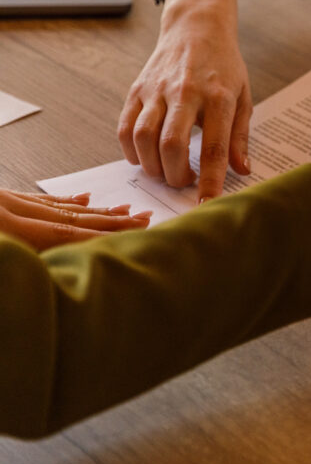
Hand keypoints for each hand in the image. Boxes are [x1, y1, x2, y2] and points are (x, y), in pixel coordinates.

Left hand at [0, 190, 150, 250]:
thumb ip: (25, 259)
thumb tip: (69, 264)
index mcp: (5, 225)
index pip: (66, 234)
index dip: (103, 236)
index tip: (134, 236)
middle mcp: (6, 209)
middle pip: (70, 217)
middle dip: (110, 221)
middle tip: (143, 219)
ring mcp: (2, 202)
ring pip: (57, 207)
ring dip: (94, 211)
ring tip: (125, 210)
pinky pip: (37, 199)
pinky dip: (64, 201)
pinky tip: (82, 198)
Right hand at [118, 0, 251, 202]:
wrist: (196, 28)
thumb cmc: (224, 67)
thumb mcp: (244, 97)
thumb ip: (240, 137)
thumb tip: (242, 171)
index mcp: (219, 96)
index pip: (214, 146)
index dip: (211, 180)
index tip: (207, 205)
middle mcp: (185, 92)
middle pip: (171, 144)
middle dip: (175, 175)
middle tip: (185, 182)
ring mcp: (157, 89)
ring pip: (143, 137)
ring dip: (152, 166)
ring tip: (167, 172)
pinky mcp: (137, 89)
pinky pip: (125, 127)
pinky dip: (131, 150)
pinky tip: (145, 158)